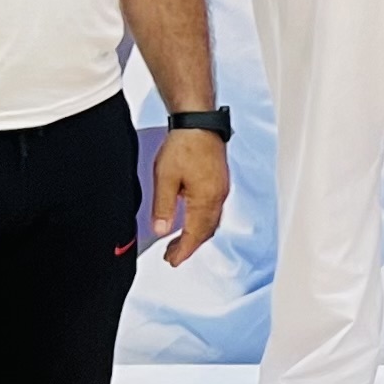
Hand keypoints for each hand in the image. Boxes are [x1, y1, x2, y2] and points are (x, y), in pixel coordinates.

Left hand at [149, 128, 230, 264]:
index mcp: (206, 199)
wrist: (199, 122)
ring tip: (181, 241)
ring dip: (197, 234)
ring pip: (212, 221)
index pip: (196, 234)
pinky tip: (192, 219)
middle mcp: (218, 196)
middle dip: (190, 246)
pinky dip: (203, 221)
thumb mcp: (165, 178)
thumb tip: (162, 230)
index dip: (184, 250)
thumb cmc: (184, 145)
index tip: (172, 261)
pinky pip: (214, 209)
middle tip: (173, 255)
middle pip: (207, 231)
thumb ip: (164, 207)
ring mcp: (221, 189)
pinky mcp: (220, 181)